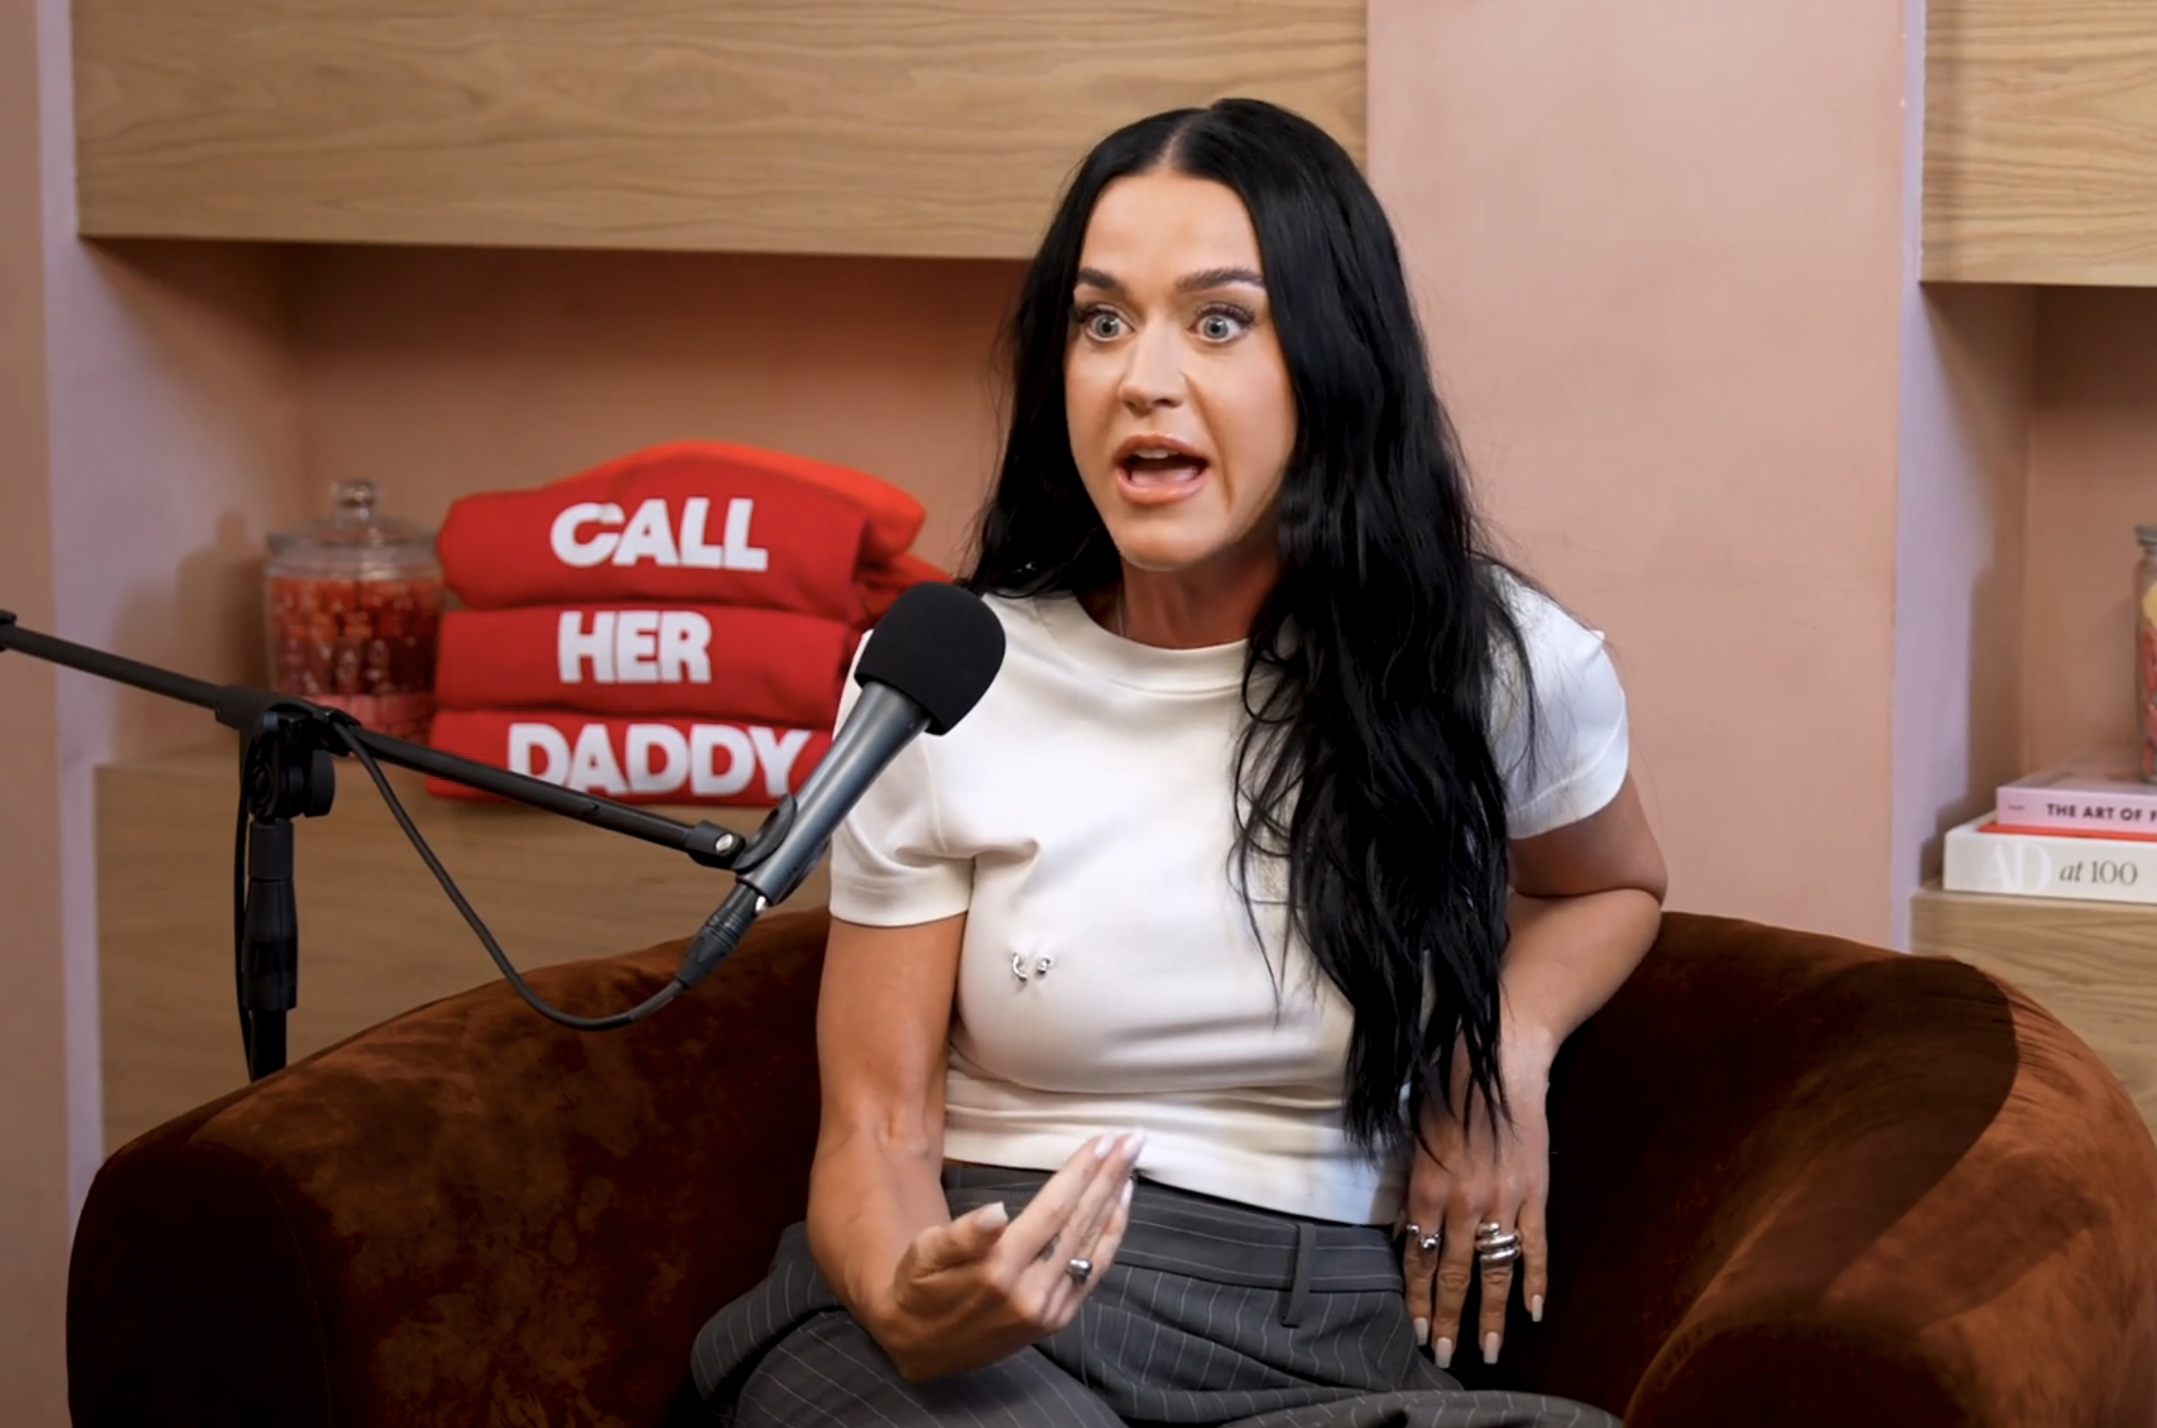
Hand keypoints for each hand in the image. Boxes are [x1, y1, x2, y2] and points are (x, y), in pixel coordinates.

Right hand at [873, 1129, 1144, 1379]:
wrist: (921, 1347)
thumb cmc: (919, 1286)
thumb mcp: (924, 1254)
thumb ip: (962, 1235)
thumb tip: (995, 1212)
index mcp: (998, 1270)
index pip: (1053, 1210)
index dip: (1080, 1172)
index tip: (1101, 1139)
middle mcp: (1031, 1292)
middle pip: (1081, 1222)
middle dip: (1109, 1176)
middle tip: (1132, 1138)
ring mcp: (1048, 1310)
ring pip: (1093, 1246)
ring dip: (1116, 1201)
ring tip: (1132, 1163)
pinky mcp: (1056, 1320)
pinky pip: (1093, 1273)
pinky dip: (1111, 1237)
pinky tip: (1121, 1207)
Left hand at [1399, 1034, 1553, 1370]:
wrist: (1500, 1064)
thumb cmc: (1447, 1094)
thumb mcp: (1414, 1141)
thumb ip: (1413, 1191)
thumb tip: (1410, 1233)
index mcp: (1427, 1190)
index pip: (1420, 1259)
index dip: (1419, 1298)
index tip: (1418, 1329)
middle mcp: (1462, 1205)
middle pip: (1454, 1276)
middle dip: (1448, 1319)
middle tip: (1445, 1355)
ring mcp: (1503, 1204)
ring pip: (1494, 1273)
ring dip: (1489, 1315)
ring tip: (1486, 1350)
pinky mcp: (1535, 1196)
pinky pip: (1536, 1249)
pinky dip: (1536, 1282)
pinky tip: (1534, 1312)